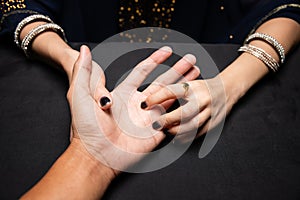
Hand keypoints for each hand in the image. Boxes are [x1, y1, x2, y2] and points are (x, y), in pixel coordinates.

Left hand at [67, 45, 199, 171]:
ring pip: (171, 97)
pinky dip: (184, 109)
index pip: (143, 71)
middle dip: (178, 70)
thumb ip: (83, 71)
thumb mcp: (79, 95)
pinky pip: (173, 118)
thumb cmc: (85, 128)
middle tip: (192, 60)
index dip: (156, 59)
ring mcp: (149, 117)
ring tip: (197, 75)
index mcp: (124, 93)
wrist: (95, 157)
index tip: (168, 50)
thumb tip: (85, 49)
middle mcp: (139, 104)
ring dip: (185, 86)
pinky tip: (195, 100)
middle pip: (163, 82)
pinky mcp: (156, 132)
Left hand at [142, 76, 228, 140]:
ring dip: (176, 131)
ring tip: (165, 131)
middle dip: (168, 120)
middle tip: (155, 124)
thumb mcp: (188, 83)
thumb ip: (172, 91)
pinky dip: (186, 137)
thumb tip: (149, 100)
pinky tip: (176, 138)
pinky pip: (198, 134)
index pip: (171, 91)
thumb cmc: (202, 87)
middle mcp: (202, 99)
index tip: (144, 104)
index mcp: (193, 87)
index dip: (156, 98)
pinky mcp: (214, 124)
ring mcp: (210, 113)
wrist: (229, 89)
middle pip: (183, 113)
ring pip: (192, 126)